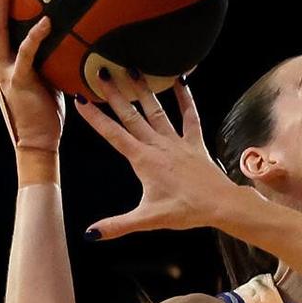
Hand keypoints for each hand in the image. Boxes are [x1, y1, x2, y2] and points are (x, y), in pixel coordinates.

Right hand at [0, 0, 63, 151]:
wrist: (37, 140)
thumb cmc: (44, 108)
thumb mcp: (42, 74)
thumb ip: (44, 54)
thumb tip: (66, 32)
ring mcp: (4, 71)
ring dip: (0, 4)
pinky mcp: (19, 82)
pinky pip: (26, 53)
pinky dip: (35, 35)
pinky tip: (47, 20)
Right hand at [73, 71, 238, 239]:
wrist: (221, 205)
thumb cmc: (186, 211)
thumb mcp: (148, 219)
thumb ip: (117, 225)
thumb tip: (89, 234)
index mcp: (144, 160)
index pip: (113, 135)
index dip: (95, 117)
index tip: (80, 98)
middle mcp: (158, 145)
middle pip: (131, 115)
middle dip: (114, 93)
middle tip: (101, 72)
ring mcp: (177, 142)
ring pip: (156, 111)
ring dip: (143, 90)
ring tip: (132, 68)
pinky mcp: (195, 143)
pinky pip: (190, 117)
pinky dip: (186, 99)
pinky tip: (180, 81)